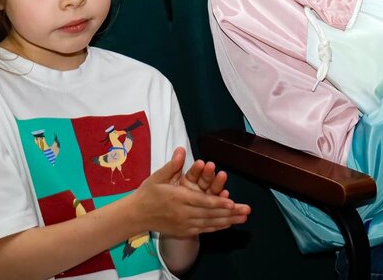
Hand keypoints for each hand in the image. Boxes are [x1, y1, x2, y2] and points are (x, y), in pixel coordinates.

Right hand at [132, 148, 249, 236]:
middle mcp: (183, 213)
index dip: (218, 203)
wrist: (135, 215)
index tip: (232, 202)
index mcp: (178, 198)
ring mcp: (183, 224)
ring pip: (209, 223)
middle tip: (247, 210)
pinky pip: (203, 230)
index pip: (202, 202)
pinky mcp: (183, 231)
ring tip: (243, 219)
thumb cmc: (148, 193)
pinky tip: (228, 224)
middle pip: (210, 214)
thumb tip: (181, 150)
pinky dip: (216, 227)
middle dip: (230, 213)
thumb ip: (173, 165)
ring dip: (227, 221)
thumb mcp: (158, 177)